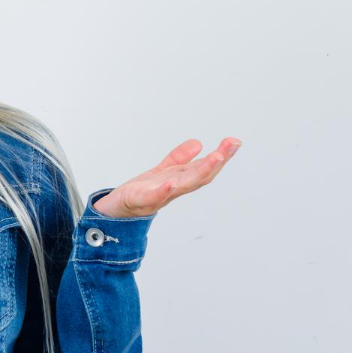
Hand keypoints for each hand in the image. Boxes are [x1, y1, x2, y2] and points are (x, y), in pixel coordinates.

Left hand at [91, 137, 241, 217]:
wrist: (116, 210)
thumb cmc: (140, 192)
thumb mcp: (162, 171)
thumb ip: (179, 159)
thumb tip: (198, 143)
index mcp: (179, 181)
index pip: (203, 168)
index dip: (221, 157)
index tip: (235, 142)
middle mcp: (173, 190)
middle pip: (198, 177)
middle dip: (216, 163)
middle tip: (230, 147)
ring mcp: (158, 197)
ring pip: (182, 186)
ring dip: (200, 173)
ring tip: (215, 158)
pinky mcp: (139, 201)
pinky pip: (153, 197)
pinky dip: (163, 191)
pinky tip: (172, 183)